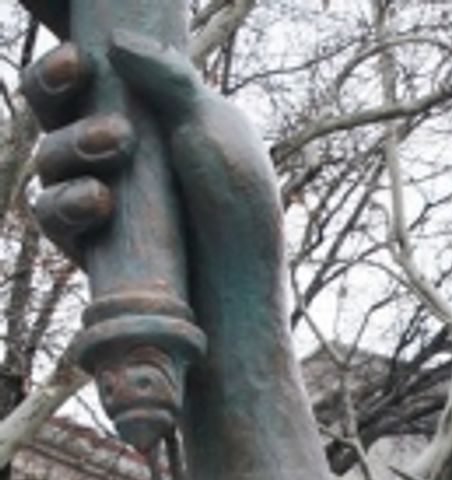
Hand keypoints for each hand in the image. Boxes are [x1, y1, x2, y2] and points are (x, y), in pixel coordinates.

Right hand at [22, 17, 285, 356]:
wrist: (242, 305)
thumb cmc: (242, 218)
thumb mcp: (215, 134)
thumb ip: (171, 81)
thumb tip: (115, 41)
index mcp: (145, 110)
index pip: (89, 65)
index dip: (66, 55)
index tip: (78, 50)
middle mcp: (113, 148)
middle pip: (50, 100)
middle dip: (51, 82)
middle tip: (76, 70)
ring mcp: (97, 195)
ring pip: (47, 155)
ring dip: (69, 143)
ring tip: (115, 144)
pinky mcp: (86, 244)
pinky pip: (49, 212)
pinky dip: (66, 202)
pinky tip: (99, 200)